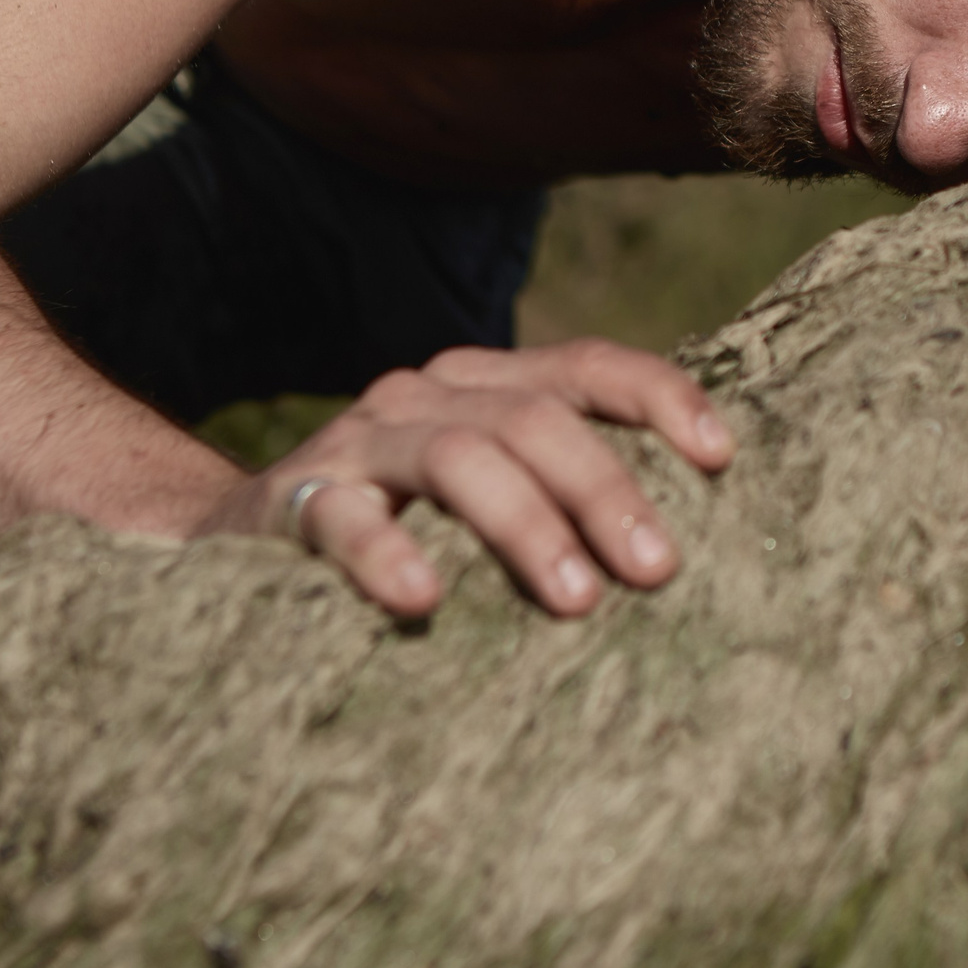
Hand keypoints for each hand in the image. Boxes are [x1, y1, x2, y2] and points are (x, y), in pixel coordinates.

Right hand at [200, 340, 733, 618]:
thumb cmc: (411, 533)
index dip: (661, 398)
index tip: (722, 458)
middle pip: (535, 418)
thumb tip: (689, 555)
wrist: (245, 541)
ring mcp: (362, 439)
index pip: (587, 366)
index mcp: (493, 385)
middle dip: (606, 489)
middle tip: (659, 569)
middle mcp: (431, 393)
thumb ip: (568, 504)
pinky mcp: (296, 499)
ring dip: (526, 525)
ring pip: (459, 457)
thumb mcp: (494, 502)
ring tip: (577, 599)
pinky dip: (386, 557)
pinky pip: (343, 521)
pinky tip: (423, 600)